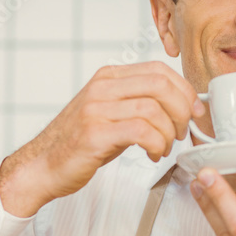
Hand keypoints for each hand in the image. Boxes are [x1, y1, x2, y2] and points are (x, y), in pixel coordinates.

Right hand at [0, 61, 204, 216]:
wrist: (42, 166)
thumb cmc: (78, 143)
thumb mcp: (109, 113)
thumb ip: (138, 103)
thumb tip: (179, 105)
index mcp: (108, 77)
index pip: (159, 70)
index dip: (184, 90)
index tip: (194, 110)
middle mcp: (102, 88)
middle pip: (161, 85)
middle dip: (182, 110)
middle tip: (182, 131)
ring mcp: (96, 109)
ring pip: (154, 109)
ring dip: (169, 132)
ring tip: (164, 147)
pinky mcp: (95, 133)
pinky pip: (141, 131)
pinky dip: (156, 144)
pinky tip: (152, 154)